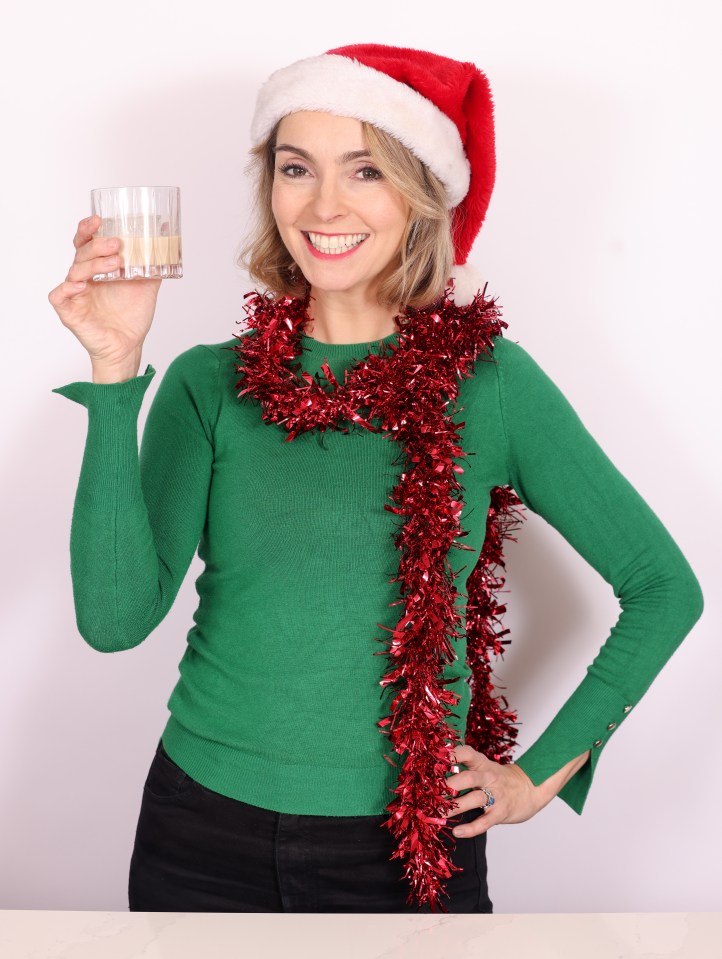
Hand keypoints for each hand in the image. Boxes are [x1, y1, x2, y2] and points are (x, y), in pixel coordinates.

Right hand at [48, 214, 161, 379]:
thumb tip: (166, 240)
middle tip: (116, 244)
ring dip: (93, 265)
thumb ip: (152, 265)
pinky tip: (82, 286)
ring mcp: (75, 294)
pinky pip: (59, 296)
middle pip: (81, 253)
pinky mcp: (69, 312)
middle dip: (97, 245)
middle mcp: (83, 278)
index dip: (88, 229)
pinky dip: (68, 289)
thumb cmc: (131, 316)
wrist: (129, 346)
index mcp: (96, 268)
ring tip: (115, 264)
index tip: (99, 220)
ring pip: (75, 271)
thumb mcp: (146, 286)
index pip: (86, 242)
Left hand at [444, 743, 550, 837]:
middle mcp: (489, 777)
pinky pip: (485, 822)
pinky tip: (457, 831)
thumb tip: (435, 773)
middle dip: (449, 785)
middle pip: (468, 778)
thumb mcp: (485, 767)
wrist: (531, 789)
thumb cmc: (501, 779)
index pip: (467, 753)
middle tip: (431, 793)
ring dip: (454, 808)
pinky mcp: (501, 812)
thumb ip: (465, 768)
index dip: (452, 754)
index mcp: (482, 764)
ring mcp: (496, 795)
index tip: (435, 759)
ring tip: (437, 815)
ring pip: (474, 799)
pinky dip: (470, 828)